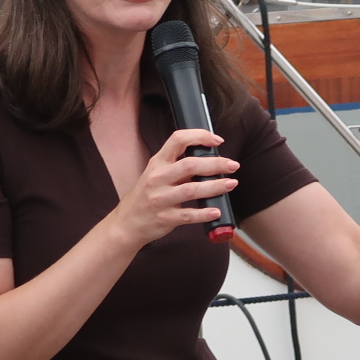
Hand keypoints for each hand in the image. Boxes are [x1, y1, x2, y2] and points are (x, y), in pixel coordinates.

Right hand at [109, 128, 238, 247]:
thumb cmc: (145, 196)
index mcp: (157, 163)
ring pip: (192, 190)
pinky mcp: (165, 218)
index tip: (217, 140)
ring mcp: (160, 199)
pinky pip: (188, 215)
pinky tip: (217, 210)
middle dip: (215, 164)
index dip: (200, 136)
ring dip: (215, 186)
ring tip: (231, 184)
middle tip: (233, 165)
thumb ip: (176, 166)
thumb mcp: (155, 174)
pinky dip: (204, 213)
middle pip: (190, 165)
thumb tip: (208, 159)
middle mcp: (158, 178)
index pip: (178, 140)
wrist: (126, 223)